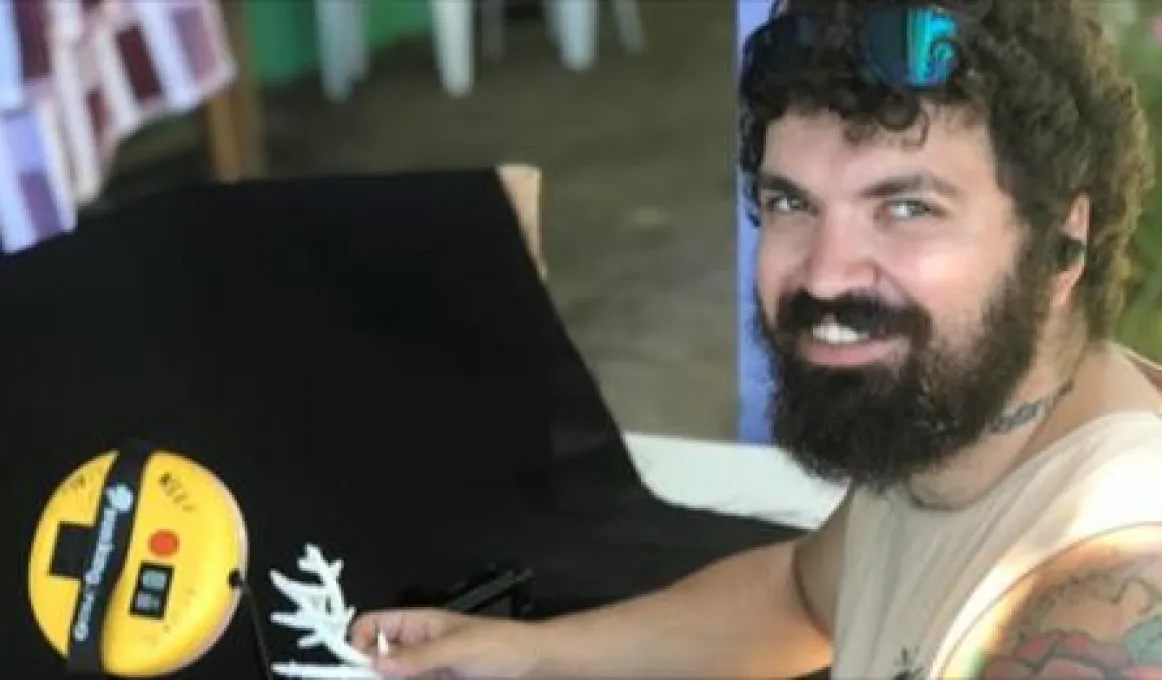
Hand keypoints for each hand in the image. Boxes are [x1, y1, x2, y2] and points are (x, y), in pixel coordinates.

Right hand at [349, 608, 542, 678]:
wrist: (534, 665)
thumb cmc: (501, 645)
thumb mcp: (457, 648)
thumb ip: (417, 657)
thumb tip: (377, 663)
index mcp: (418, 624)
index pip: (373, 626)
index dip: (357, 642)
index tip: (353, 666)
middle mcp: (417, 645)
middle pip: (376, 657)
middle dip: (368, 671)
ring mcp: (426, 668)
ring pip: (392, 676)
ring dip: (386, 679)